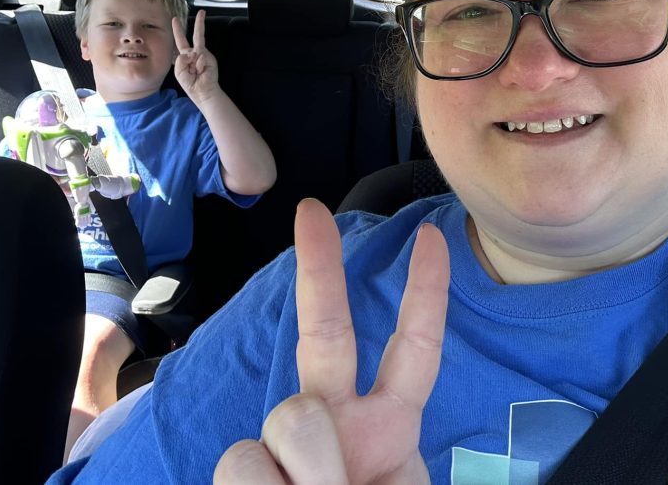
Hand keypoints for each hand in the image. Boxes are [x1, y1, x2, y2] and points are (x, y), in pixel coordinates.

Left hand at [173, 10, 219, 102]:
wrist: (203, 91)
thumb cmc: (190, 84)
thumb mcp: (179, 71)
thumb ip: (181, 59)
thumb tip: (192, 52)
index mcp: (185, 56)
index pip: (180, 41)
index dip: (178, 30)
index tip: (175, 19)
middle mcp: (195, 53)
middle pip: (196, 35)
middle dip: (200, 23)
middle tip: (202, 11)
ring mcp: (203, 55)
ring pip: (193, 51)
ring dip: (191, 65)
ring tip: (195, 73)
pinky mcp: (209, 58)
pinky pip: (199, 57)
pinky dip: (198, 65)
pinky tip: (200, 71)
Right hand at [214, 198, 450, 483]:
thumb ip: (389, 461)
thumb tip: (316, 437)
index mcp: (388, 427)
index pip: (413, 349)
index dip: (425, 293)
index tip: (430, 237)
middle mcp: (335, 421)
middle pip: (326, 333)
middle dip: (320, 269)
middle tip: (311, 209)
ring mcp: (284, 443)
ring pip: (292, 416)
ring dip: (310, 467)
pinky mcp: (238, 471)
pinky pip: (244, 462)